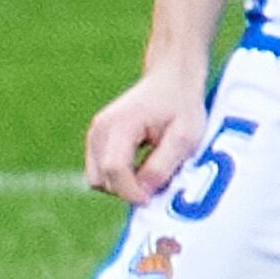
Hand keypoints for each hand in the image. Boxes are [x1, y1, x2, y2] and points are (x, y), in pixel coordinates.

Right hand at [84, 64, 210, 201]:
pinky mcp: (96, 139)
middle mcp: (100, 129)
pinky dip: (119, 177)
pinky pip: (100, 172)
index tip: (153, 199)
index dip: (132, 191)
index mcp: (120, 125)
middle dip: (127, 190)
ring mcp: (95, 134)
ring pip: (97, 179)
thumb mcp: (184, 137)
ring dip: (122, 185)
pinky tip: (140, 166)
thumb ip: (162, 166)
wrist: (171, 80)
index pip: (114, 169)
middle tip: (157, 183)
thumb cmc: (181, 106)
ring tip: (150, 171)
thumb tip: (144, 192)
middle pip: (101, 179)